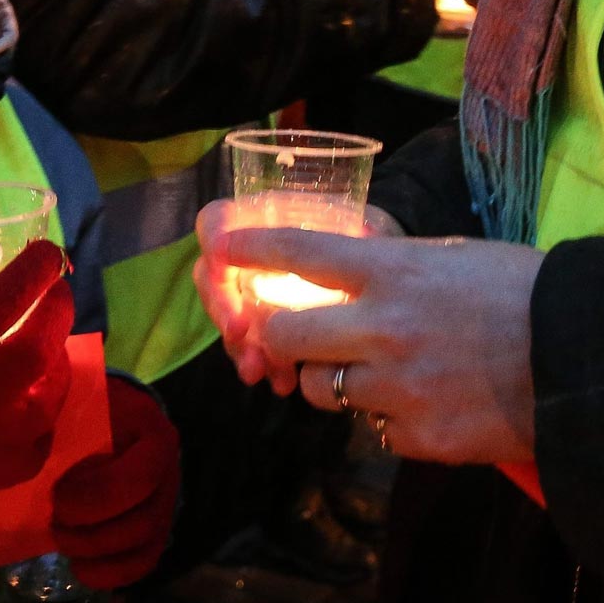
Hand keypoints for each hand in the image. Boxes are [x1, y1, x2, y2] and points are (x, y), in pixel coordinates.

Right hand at [0, 240, 73, 562]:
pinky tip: (37, 394)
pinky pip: (43, 439)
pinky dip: (47, 410)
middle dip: (57, 308)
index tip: (47, 251)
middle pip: (37, 348)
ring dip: (59, 358)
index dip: (32, 272)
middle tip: (56, 289)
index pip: (1, 303)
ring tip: (52, 339)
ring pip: (50, 394)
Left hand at [50, 376, 179, 587]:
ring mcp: (166, 503)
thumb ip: (52, 412)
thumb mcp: (71, 397)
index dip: (97, 498)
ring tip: (60, 538)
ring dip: (96, 552)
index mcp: (152, 433)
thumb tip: (29, 436)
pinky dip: (110, 573)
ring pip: (144, 546)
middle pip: (144, 521)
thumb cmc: (86, 406)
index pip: (138, 478)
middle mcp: (169, 471)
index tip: (57, 496)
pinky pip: (143, 563)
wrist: (110, 413)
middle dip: (92, 533)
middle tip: (54, 521)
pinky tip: (79, 565)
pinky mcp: (156, 529)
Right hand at [191, 201, 399, 388]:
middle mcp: (250, 256)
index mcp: (265, 221)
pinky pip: (253, 347)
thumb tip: (344, 239)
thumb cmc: (378, 244)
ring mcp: (256, 295)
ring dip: (241, 346)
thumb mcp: (364, 231)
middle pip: (210, 276)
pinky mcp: (268, 329)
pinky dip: (264, 363)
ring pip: (229, 318)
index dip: (214, 239)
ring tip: (260, 371)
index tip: (221, 262)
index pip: (218, 221)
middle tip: (239, 334)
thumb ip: (345, 235)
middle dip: (222, 308)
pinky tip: (284, 381)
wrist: (392, 287)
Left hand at [196, 217, 540, 469]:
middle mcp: (382, 328)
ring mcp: (396, 388)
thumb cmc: (525, 293)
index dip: (247, 249)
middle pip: (284, 334)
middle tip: (290, 334)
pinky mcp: (416, 438)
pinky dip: (387, 417)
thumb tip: (352, 269)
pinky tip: (424, 401)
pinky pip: (374, 428)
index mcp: (392, 270)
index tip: (217, 247)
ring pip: (322, 388)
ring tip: (373, 370)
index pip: (298, 252)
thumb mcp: (453, 255)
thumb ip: (394, 265)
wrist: (586, 360)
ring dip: (333, 379)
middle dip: (277, 335)